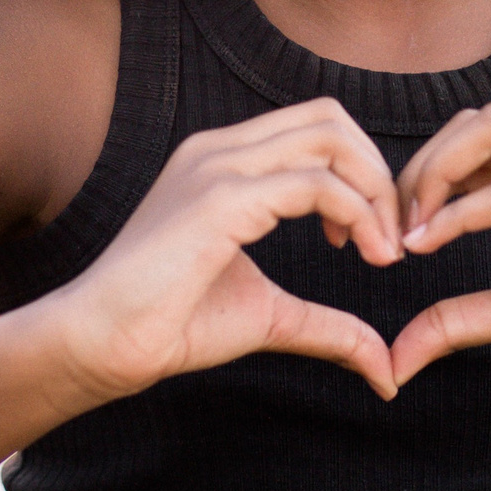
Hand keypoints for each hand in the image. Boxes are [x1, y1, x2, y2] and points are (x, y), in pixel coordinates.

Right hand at [16, 98, 404, 409]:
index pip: (317, 126)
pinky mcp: (221, 199)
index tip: (368, 238)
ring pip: (330, 138)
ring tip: (381, 251)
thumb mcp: (271, 316)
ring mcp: (218, 167)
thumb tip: (386, 372)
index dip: (360, 172)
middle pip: (331, 118)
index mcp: (224, 160)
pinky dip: (358, 213)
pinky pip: (315, 183)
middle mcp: (220, 150)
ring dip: (375, 190)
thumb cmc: (174, 324)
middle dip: (377, 173)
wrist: (103, 344)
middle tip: (387, 239)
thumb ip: (330, 328)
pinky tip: (363, 255)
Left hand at [389, 103, 490, 390]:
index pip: (480, 134)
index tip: (396, 230)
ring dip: (436, 175)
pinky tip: (431, 243)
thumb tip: (398, 355)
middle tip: (391, 227)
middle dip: (422, 166)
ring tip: (409, 233)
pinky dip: (464, 213)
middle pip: (478, 120)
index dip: (427, 173)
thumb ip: (463, 317)